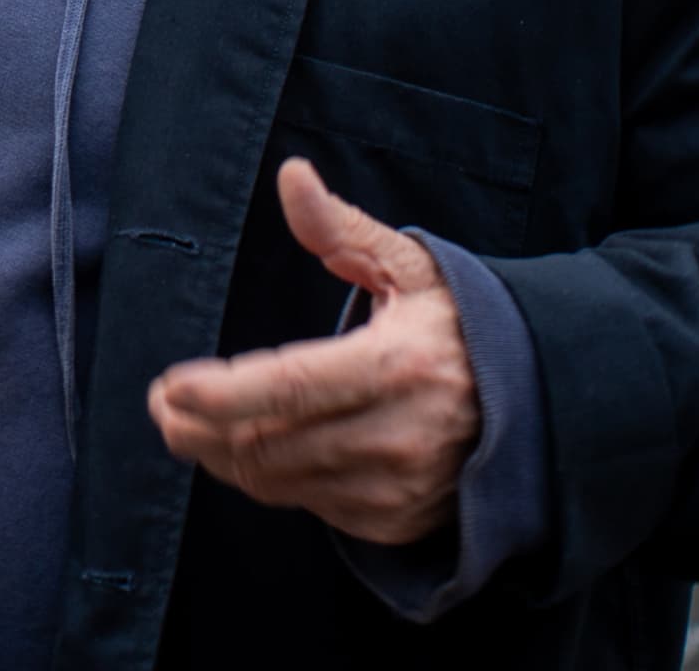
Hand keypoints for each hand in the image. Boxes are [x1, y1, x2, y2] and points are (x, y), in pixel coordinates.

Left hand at [145, 158, 478, 547]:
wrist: (536, 405)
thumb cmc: (458, 325)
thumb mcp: (411, 267)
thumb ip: (340, 228)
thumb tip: (292, 176)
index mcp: (398, 366)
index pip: (291, 387)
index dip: (223, 393)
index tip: (169, 387)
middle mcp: (397, 436)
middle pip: (270, 444)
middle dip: (200, 428)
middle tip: (162, 405)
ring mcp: (395, 489)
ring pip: (278, 481)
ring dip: (222, 456)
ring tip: (188, 424)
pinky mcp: (393, 522)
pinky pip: (307, 506)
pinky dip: (269, 478)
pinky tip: (253, 448)